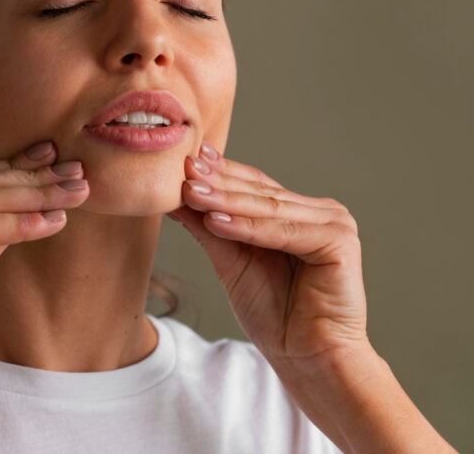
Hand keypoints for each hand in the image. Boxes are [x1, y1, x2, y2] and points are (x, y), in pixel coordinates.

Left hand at [167, 141, 368, 364]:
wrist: (304, 357)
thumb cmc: (273, 313)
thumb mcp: (230, 260)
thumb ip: (208, 226)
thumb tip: (175, 195)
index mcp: (299, 213)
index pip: (254, 184)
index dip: (221, 171)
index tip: (187, 158)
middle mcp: (321, 213)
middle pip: (260, 193)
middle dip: (218, 182)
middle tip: (184, 170)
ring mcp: (334, 225)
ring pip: (269, 209)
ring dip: (226, 201)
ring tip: (191, 193)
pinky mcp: (340, 244)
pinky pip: (284, 232)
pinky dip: (248, 228)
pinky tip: (216, 221)